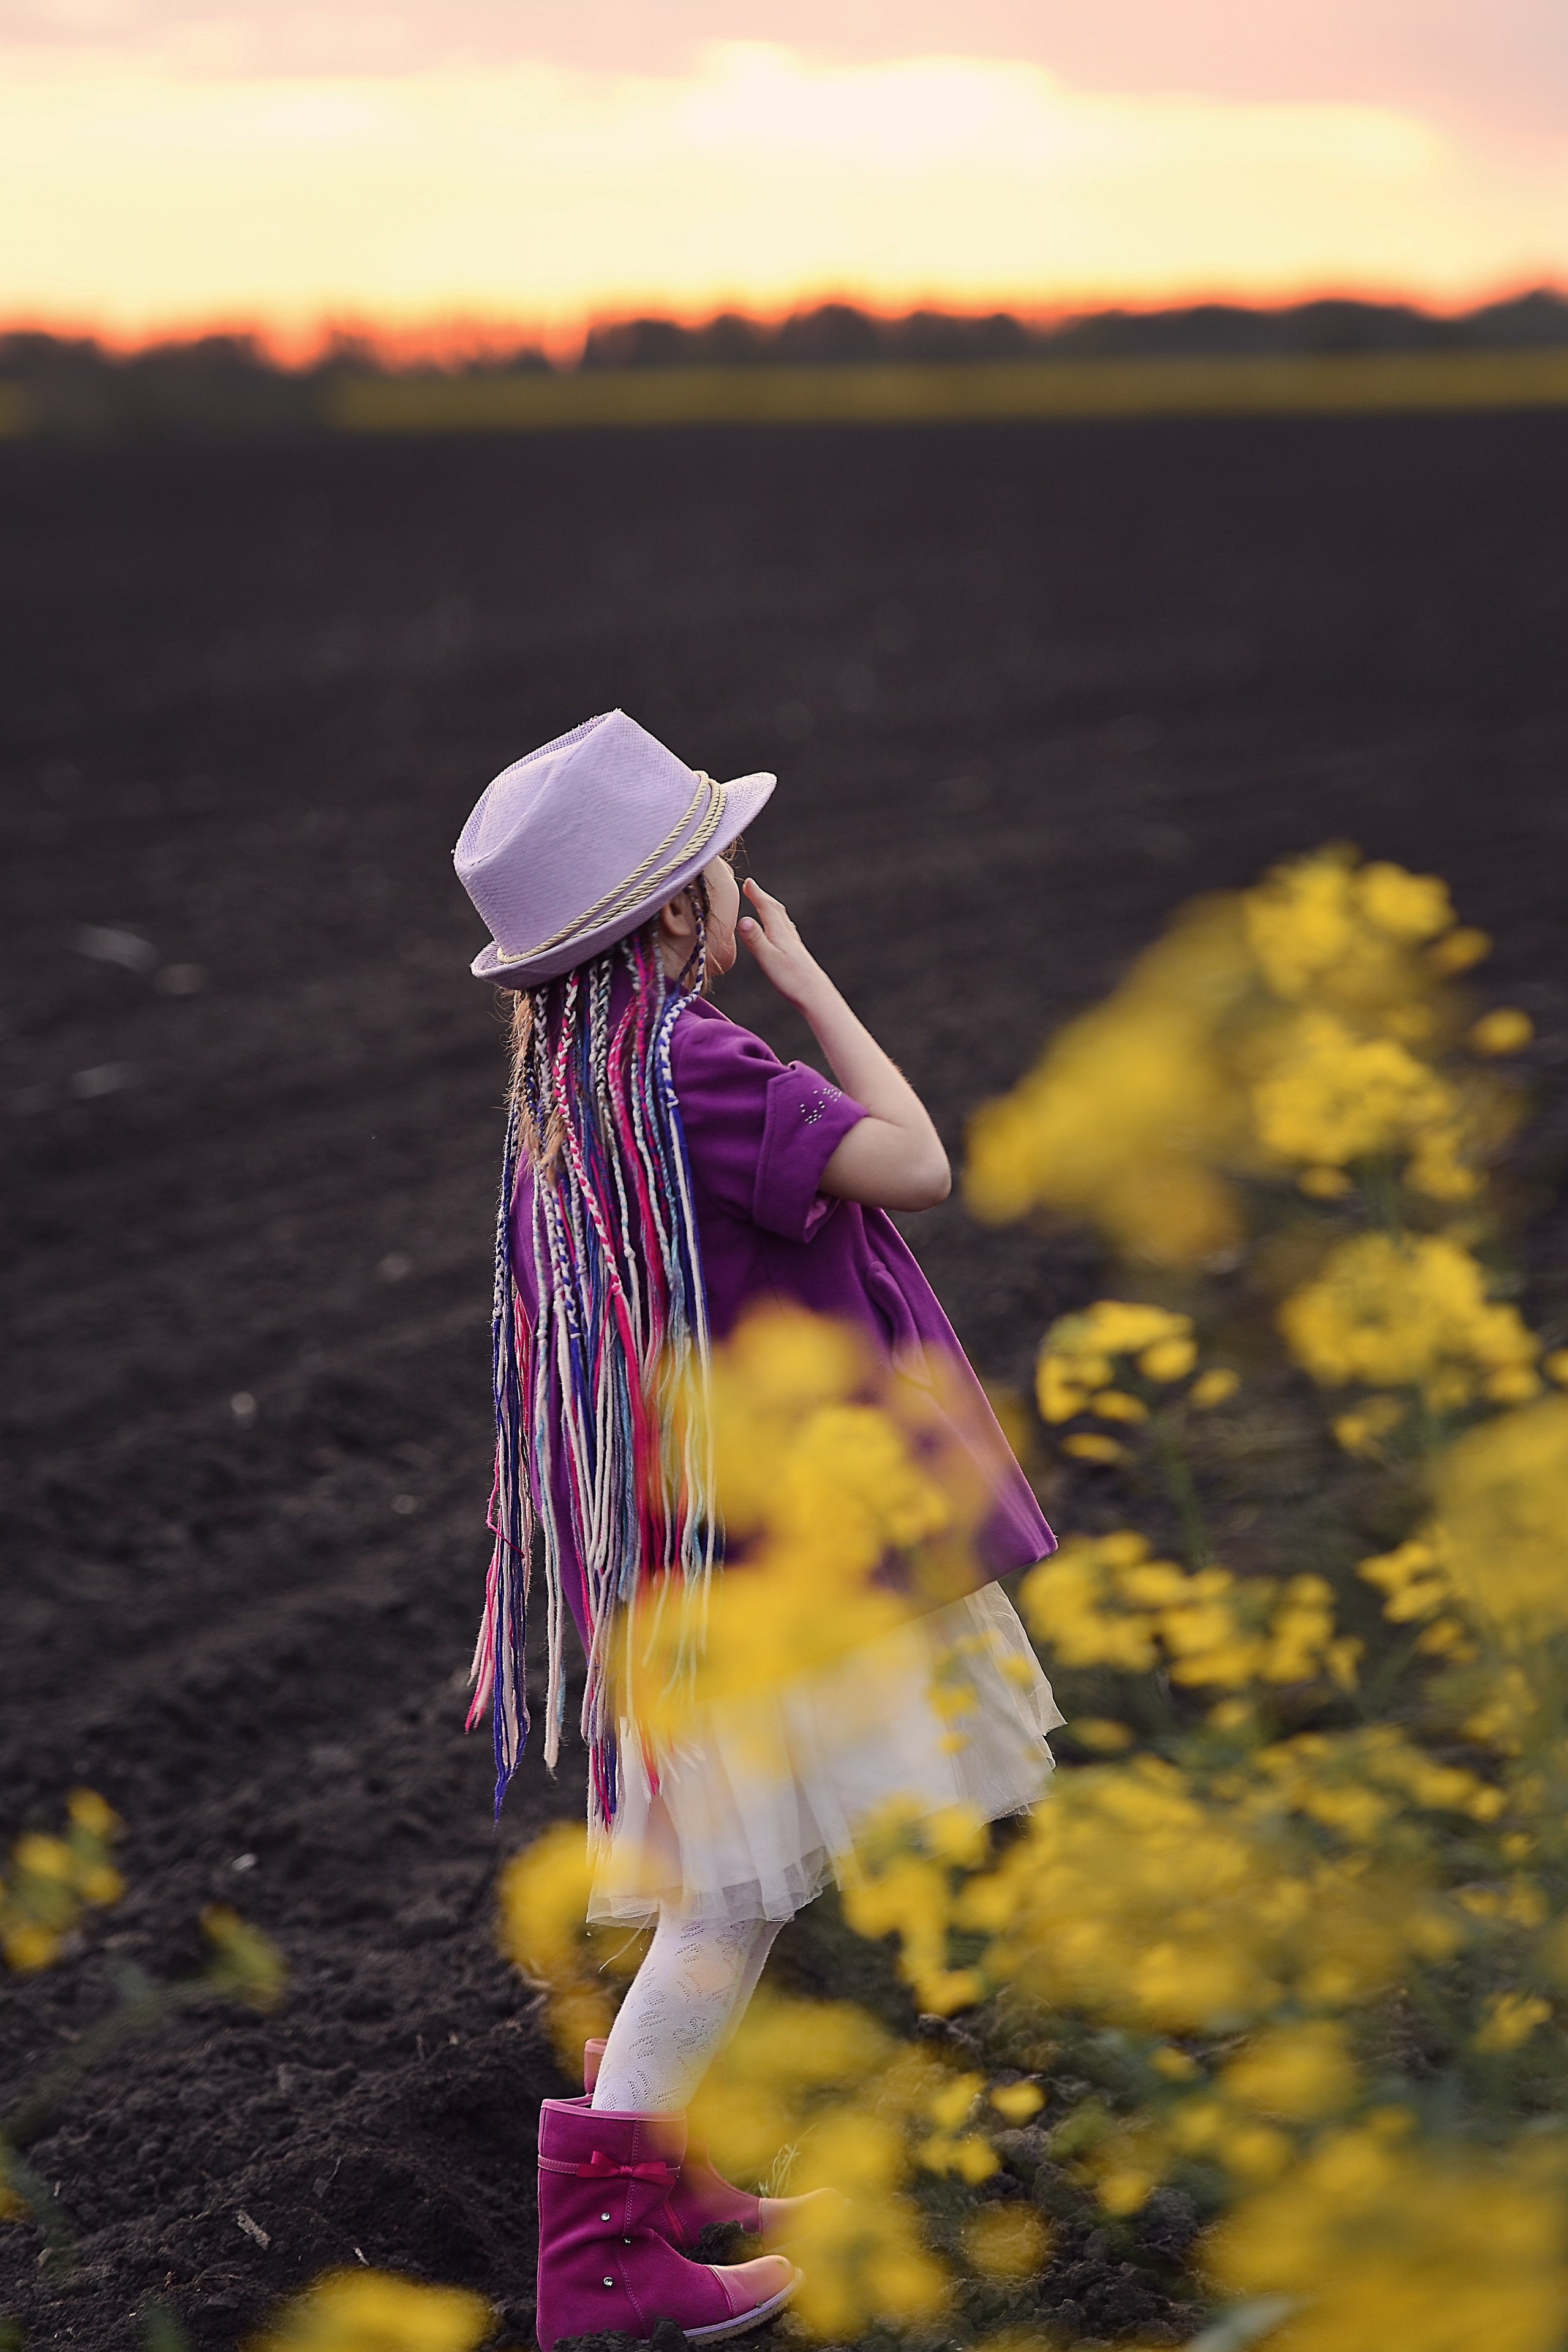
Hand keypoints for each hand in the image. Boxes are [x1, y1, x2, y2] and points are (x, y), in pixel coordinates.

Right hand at [736, 879, 826, 1008]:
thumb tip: (743, 919)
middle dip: (762, 897)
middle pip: (775, 910)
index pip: (766, 908)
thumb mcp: (768, 959)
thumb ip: (755, 940)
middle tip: (751, 887)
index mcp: (780, 934)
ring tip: (765, 903)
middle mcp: (788, 936)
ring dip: (772, 908)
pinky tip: (783, 931)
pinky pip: (787, 931)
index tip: (747, 882)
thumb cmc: (792, 980)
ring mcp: (794, 945)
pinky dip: (780, 923)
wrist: (816, 996)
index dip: (756, 894)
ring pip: (782, 920)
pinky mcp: (797, 955)